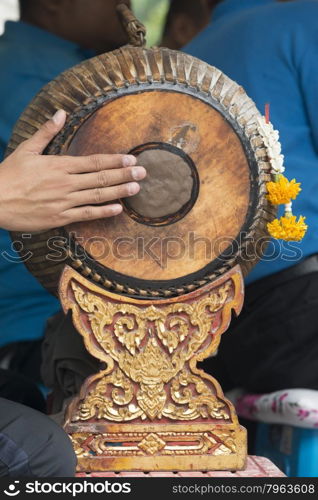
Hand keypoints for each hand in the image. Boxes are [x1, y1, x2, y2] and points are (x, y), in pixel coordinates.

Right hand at [0, 110, 145, 231]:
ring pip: (98, 195)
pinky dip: (103, 211)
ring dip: (119, 191)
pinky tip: (118, 208)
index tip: (131, 158)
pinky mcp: (60, 217)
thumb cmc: (9, 175)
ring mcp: (64, 201)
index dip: (114, 160)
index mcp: (59, 165)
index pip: (93, 161)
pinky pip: (87, 214)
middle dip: (124, 174)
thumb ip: (46, 132)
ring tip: (136, 188)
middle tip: (143, 172)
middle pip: (101, 177)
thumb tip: (61, 113)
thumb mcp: (26, 149)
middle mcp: (66, 183)